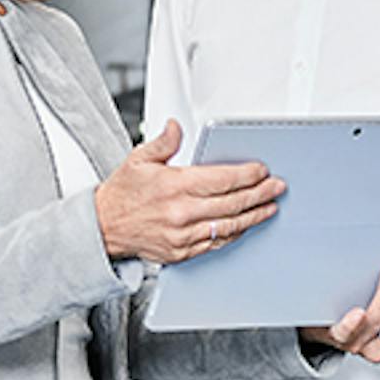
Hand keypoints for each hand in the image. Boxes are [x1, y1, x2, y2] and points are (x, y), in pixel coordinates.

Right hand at [97, 122, 282, 266]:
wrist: (103, 229)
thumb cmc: (121, 195)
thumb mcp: (138, 160)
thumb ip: (163, 143)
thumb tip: (176, 127)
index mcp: (175, 186)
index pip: (222, 180)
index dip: (247, 175)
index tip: (261, 171)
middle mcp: (181, 213)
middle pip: (233, 203)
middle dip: (260, 194)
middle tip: (276, 187)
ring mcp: (183, 235)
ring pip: (229, 226)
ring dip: (253, 216)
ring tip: (269, 206)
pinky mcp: (182, 252)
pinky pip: (216, 243)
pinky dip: (234, 233)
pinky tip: (244, 225)